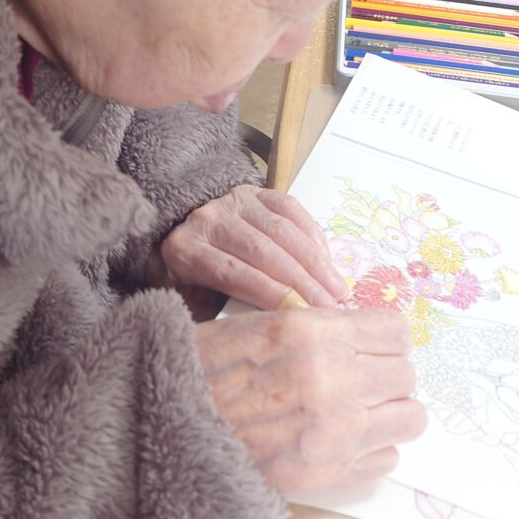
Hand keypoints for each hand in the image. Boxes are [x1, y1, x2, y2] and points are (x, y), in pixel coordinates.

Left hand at [159, 186, 348, 310]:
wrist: (182, 230)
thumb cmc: (191, 278)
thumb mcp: (195, 299)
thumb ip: (223, 311)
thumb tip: (266, 328)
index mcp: (185, 250)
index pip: (232, 272)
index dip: (268, 292)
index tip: (300, 314)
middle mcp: (207, 220)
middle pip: (261, 251)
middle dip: (300, 281)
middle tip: (328, 307)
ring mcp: (232, 201)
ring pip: (281, 230)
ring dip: (314, 262)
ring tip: (336, 288)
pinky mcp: (254, 191)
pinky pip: (290, 209)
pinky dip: (312, 236)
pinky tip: (326, 260)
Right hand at [195, 306, 425, 492]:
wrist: (163, 432)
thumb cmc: (201, 374)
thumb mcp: (255, 326)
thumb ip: (314, 327)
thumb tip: (360, 334)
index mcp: (310, 333)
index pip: (394, 330)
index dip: (383, 339)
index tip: (371, 347)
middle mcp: (331, 380)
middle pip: (405, 373)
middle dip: (387, 374)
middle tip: (362, 380)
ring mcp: (334, 430)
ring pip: (410, 417)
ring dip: (390, 412)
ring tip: (361, 412)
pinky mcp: (328, 473)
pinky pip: (388, 457)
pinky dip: (373, 449)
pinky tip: (343, 441)